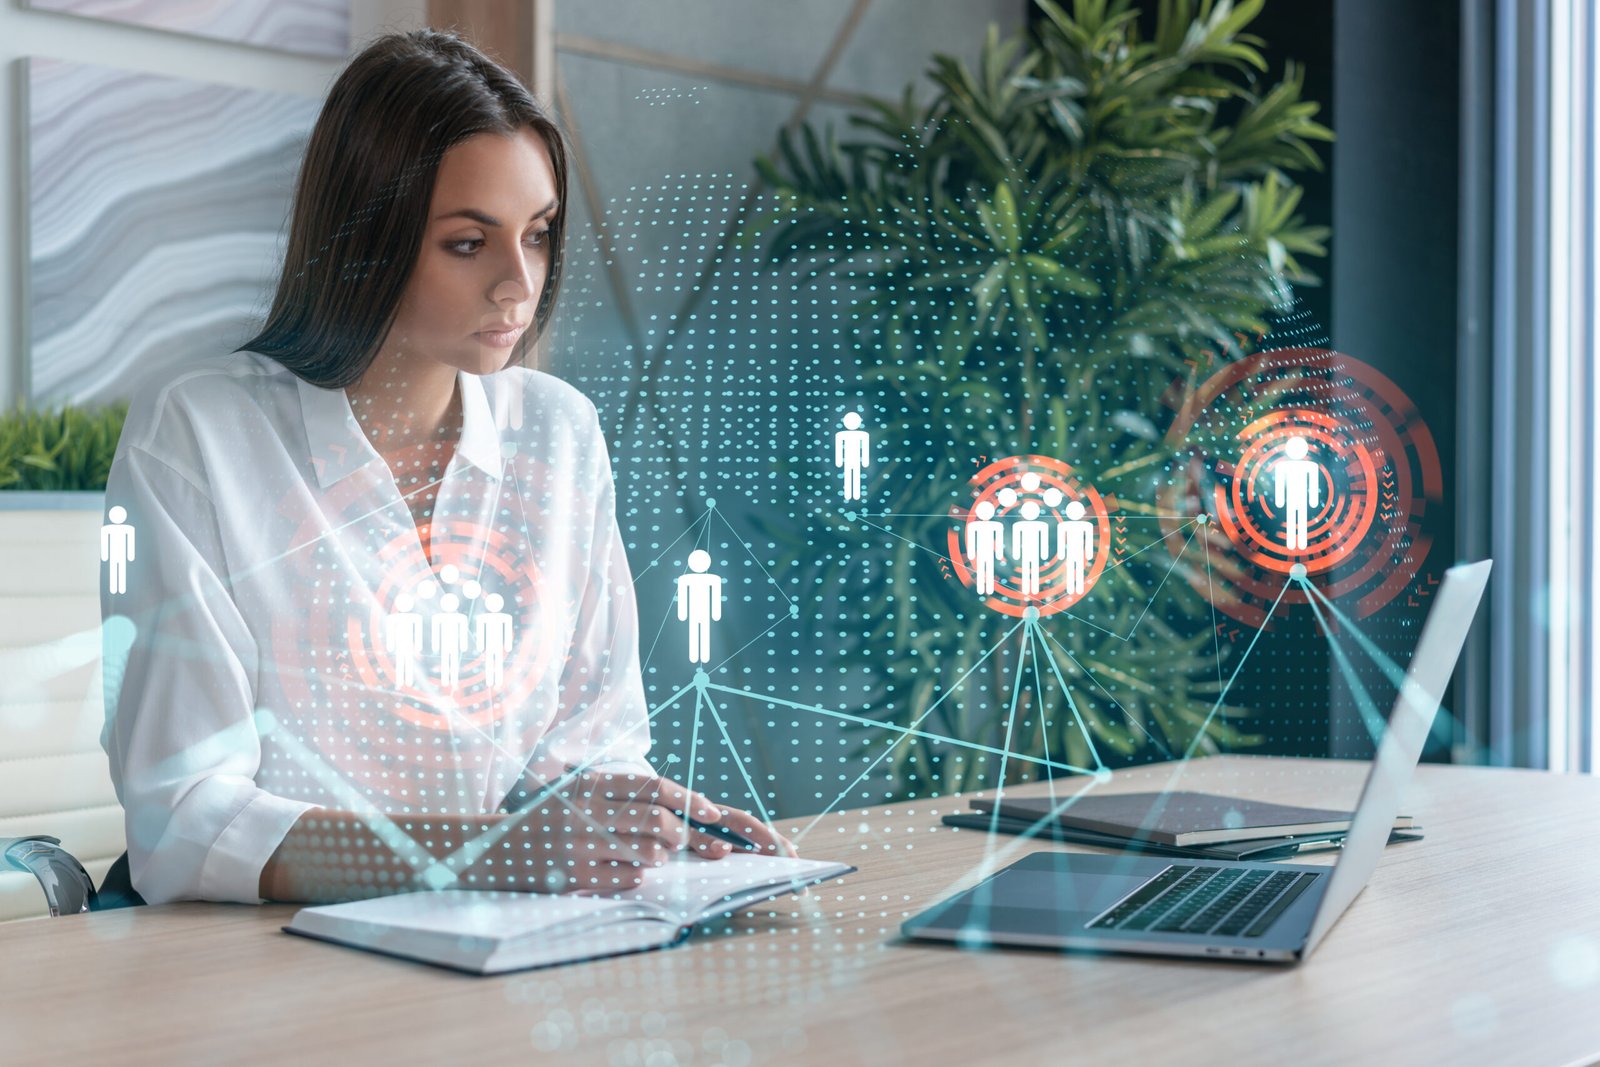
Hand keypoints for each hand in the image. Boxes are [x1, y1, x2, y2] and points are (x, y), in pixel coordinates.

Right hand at [492, 771, 796, 894]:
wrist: (496, 850)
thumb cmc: (548, 819)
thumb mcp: (577, 792)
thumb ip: (619, 792)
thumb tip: (675, 802)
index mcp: (590, 785)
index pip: (652, 787)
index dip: (688, 799)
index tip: (711, 810)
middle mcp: (586, 812)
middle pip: (656, 821)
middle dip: (681, 834)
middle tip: (684, 841)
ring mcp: (581, 846)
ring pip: (647, 854)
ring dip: (659, 857)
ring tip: (652, 855)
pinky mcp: (576, 877)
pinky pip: (628, 879)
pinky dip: (636, 876)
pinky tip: (624, 870)